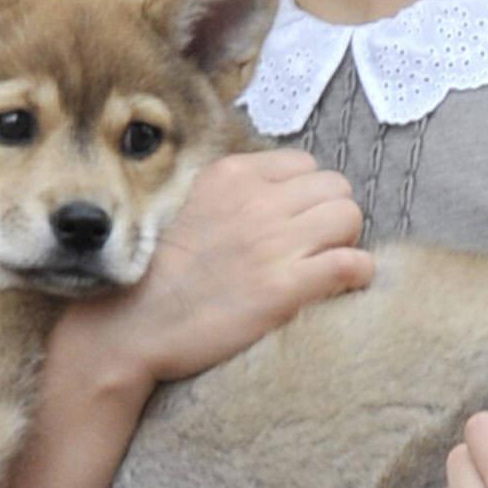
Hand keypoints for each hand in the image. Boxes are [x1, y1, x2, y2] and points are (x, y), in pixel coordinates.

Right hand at [51, 150, 371, 402]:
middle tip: (315, 246)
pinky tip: (339, 287)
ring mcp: (273, 243)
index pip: (305, 164)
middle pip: (336, 187)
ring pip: (349, 217)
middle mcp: (257, 200)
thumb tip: (272, 193)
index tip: (296, 222)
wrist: (132, 323)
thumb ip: (230, 192)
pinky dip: (356, 275)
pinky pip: (352, 264)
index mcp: (232, 175)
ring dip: (345, 241)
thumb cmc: (157, 271)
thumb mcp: (188, 204)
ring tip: (326, 265)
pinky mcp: (285, 287)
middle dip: (331, 215)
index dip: (307, 195)